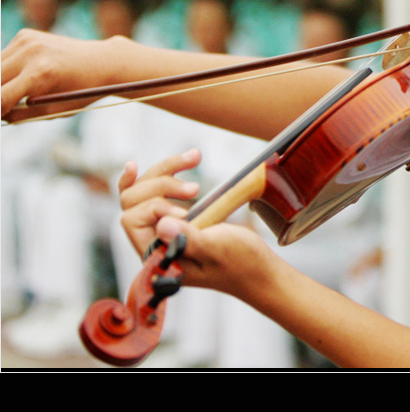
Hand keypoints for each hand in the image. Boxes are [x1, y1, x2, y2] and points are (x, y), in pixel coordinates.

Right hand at [1, 29, 116, 119]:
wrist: (102, 62)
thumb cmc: (79, 91)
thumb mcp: (53, 110)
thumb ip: (19, 115)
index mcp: (41, 74)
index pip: (1, 97)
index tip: (2, 115)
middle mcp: (31, 52)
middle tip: (7, 105)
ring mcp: (27, 40)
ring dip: (1, 81)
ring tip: (20, 89)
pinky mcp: (25, 35)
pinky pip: (4, 57)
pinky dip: (8, 68)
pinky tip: (27, 72)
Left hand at [118, 149, 275, 299]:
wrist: (258, 269)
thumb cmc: (241, 263)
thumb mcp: (218, 250)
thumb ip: (188, 240)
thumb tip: (161, 224)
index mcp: (158, 257)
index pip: (133, 220)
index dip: (156, 207)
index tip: (186, 211)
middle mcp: (154, 243)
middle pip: (134, 201)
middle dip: (160, 184)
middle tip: (195, 189)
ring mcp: (163, 231)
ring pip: (144, 190)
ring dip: (166, 171)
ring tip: (194, 158)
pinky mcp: (176, 220)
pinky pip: (153, 193)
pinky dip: (154, 175)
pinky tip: (140, 164)